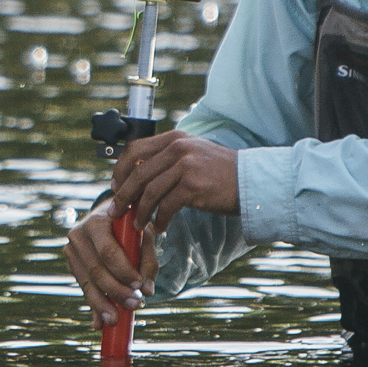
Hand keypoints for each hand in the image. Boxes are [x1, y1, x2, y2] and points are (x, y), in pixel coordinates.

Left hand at [60, 136, 240, 324]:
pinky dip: (160, 219)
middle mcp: (178, 148)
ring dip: (140, 211)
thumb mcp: (192, 155)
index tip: (115, 186)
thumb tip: (138, 176)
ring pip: (150, 191)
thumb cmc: (220, 173)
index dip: (121, 170)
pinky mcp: (193, 186)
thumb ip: (168, 159)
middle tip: (117, 210)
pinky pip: (167, 206)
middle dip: (123, 194)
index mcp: (174, 138)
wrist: (252, 181)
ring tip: (138, 224)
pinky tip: (161, 227)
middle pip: (138, 172)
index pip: (135, 150)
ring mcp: (186, 166)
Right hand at [64, 196, 149, 327]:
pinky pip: (84, 288)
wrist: (110, 220)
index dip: (123, 271)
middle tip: (134, 305)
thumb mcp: (145, 238)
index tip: (138, 288)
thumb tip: (147, 291)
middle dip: (115, 291)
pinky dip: (93, 306)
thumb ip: (148, 262)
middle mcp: (78, 234)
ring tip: (115, 320)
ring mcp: (71, 250)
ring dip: (102, 304)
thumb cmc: (131, 229)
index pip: (108, 251)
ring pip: (87, 282)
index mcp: (97, 221)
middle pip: (96, 270)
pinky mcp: (71, 264)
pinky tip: (99, 324)